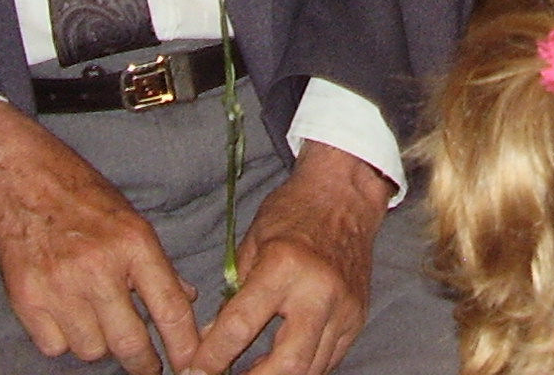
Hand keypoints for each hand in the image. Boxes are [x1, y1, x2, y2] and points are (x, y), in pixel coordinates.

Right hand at [0, 100, 201, 374]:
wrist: (18, 181)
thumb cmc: (80, 196)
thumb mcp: (130, 219)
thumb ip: (155, 263)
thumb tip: (186, 297)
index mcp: (133, 243)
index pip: (169, 306)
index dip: (183, 344)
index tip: (190, 364)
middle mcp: (98, 268)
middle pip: (130, 342)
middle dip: (143, 362)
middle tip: (147, 365)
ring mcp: (60, 287)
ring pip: (92, 350)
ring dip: (98, 343)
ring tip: (94, 316)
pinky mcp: (27, 301)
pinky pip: (56, 347)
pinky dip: (63, 339)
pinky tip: (64, 312)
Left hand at [194, 143, 390, 374]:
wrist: (345, 195)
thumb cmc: (294, 211)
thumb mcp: (251, 244)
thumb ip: (233, 294)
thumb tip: (211, 339)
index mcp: (284, 266)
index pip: (241, 326)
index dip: (212, 356)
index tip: (196, 371)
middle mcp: (318, 291)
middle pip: (289, 365)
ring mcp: (343, 307)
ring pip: (312, 369)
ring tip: (253, 373)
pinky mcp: (357, 317)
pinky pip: (330, 359)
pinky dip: (304, 368)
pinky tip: (282, 364)